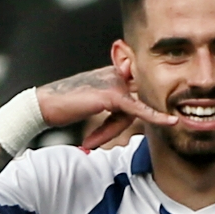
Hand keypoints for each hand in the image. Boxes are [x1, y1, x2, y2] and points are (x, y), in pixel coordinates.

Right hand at [36, 62, 173, 149]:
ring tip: (89, 140)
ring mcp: (115, 82)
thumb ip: (111, 106)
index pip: (132, 93)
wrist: (45, 105)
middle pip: (135, 101)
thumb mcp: (92, 103)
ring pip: (133, 110)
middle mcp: (115, 74)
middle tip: (98, 136)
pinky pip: (138, 109)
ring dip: (109, 131)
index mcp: (111, 73)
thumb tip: (127, 115)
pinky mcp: (113, 95)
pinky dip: (154, 117)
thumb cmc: (63, 105)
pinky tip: (170, 122)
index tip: (143, 120)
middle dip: (119, 123)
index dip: (136, 109)